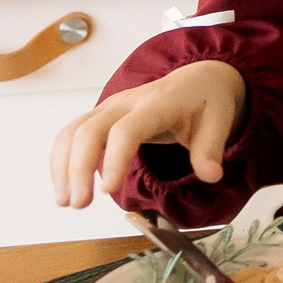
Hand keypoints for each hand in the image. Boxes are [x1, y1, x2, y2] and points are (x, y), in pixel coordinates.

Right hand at [51, 61, 246, 207]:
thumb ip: (211, 149)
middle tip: (79, 204)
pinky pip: (71, 135)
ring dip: (63, 167)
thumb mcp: (220, 121)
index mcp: (160, 102)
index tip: (108, 191)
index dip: (115, 158)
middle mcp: (128, 102)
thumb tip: (211, 176)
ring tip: (65, 202)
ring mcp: (110, 107)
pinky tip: (67, 186)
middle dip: (78, 168)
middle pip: (90, 130)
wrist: (198, 79)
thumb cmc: (206, 101)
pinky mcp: (101, 116)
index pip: (128, 128)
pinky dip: (63, 160)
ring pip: (73, 131)